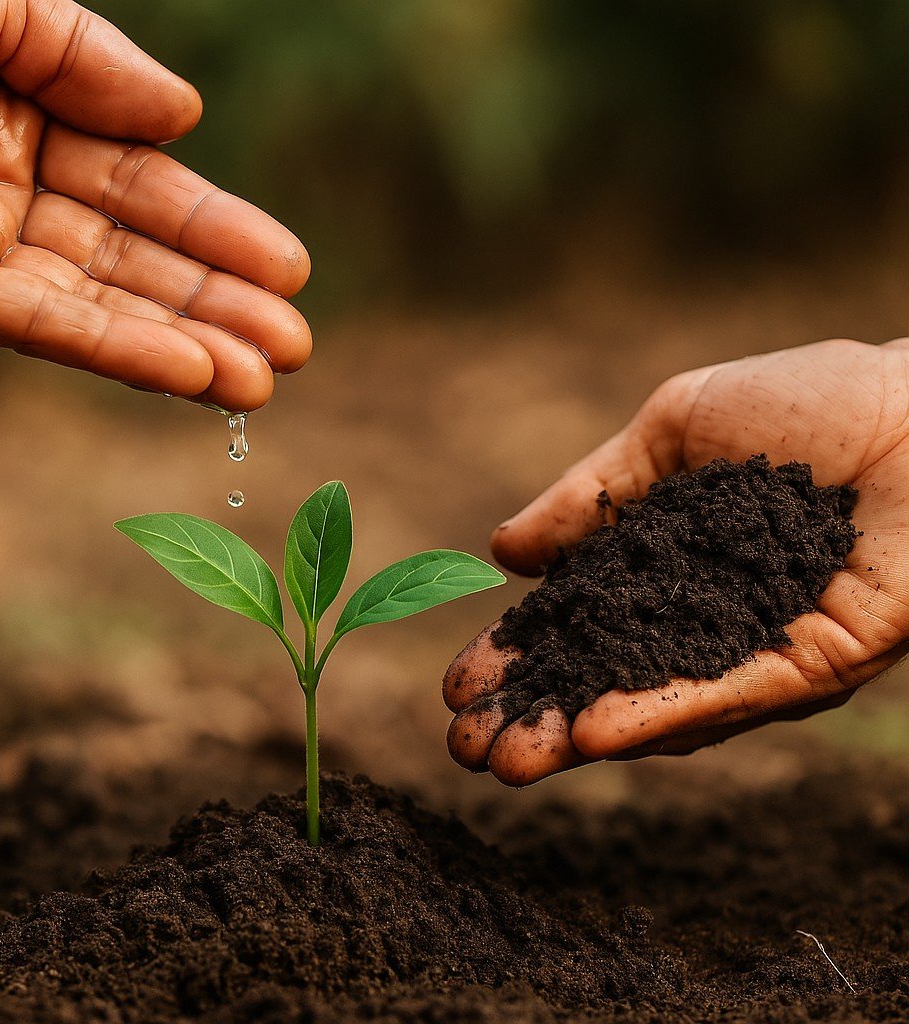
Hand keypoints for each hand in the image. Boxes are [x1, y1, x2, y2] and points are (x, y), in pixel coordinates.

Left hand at [0, 0, 310, 408]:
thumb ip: (88, 56)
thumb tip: (183, 120)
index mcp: (19, 96)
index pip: (141, 176)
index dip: (218, 227)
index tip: (289, 269)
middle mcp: (2, 174)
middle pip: (133, 250)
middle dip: (217, 300)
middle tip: (294, 346)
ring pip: (100, 300)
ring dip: (187, 344)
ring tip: (266, 380)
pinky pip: (41, 324)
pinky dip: (119, 351)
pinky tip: (192, 377)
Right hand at [445, 338, 908, 784]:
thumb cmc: (807, 402)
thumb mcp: (672, 428)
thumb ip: (590, 495)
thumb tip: (501, 553)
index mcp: (670, 567)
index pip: (578, 625)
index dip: (519, 657)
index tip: (458, 685)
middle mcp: (707, 621)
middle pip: (606, 681)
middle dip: (534, 718)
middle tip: (465, 747)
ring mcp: (756, 650)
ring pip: (655, 707)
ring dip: (577, 739)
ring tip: (505, 760)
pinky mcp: (813, 663)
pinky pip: (727, 696)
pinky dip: (658, 717)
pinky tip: (592, 737)